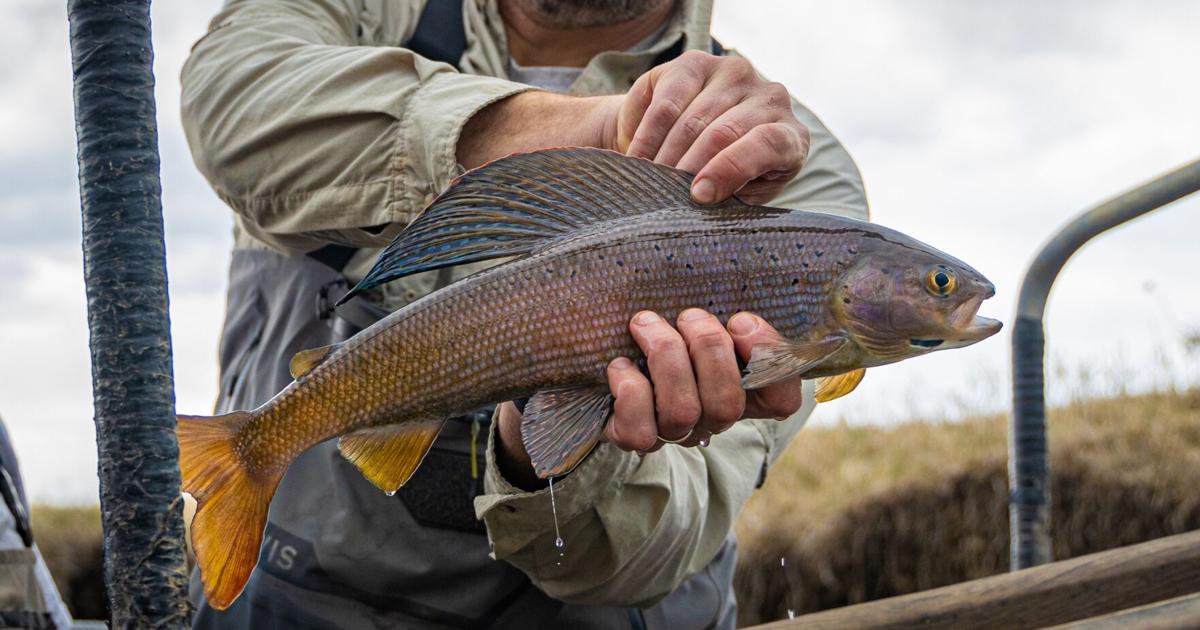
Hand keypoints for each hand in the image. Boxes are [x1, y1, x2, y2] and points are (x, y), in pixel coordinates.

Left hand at [493, 308, 802, 488]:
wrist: (587, 346)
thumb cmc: (654, 313)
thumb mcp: (689, 299)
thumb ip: (716, 287)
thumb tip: (713, 210)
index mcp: (738, 387)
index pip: (783, 400)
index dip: (771, 362)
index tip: (741, 317)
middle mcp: (710, 416)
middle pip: (728, 403)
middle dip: (707, 349)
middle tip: (686, 314)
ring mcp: (671, 431)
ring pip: (684, 412)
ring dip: (665, 358)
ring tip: (644, 324)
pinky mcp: (631, 436)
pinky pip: (640, 432)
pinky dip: (630, 391)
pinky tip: (619, 365)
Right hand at [615, 51, 810, 205]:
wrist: (696, 141)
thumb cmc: (725, 178)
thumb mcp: (738, 194)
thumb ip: (731, 194)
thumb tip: (703, 196)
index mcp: (790, 136)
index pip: (767, 144)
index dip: (730, 170)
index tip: (698, 195)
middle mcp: (771, 97)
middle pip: (724, 132)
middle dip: (689, 167)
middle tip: (664, 194)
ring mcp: (735, 74)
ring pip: (692, 120)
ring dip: (665, 155)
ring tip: (649, 180)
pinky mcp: (697, 63)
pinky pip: (667, 102)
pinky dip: (648, 135)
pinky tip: (638, 157)